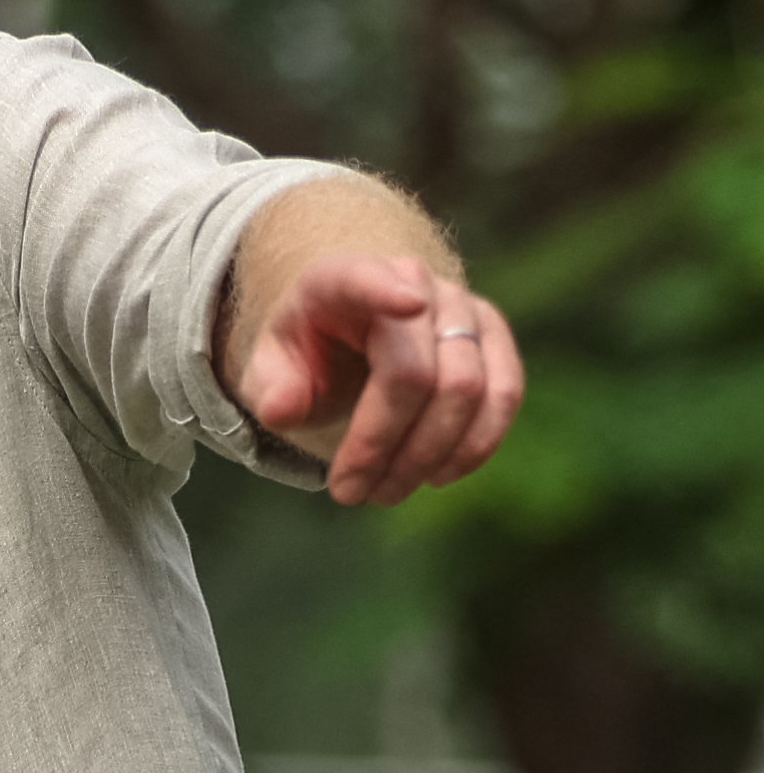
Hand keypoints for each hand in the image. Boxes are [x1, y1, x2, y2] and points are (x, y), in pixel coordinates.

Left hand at [231, 253, 522, 505]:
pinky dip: (474, 445)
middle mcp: (411, 279)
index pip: (363, 279)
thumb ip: (270, 387)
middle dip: (385, 445)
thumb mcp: (269, 369)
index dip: (385, 290)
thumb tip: (283, 410)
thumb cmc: (306, 353)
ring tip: (386, 492)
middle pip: (417, 372)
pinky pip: (504, 394)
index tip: (407, 305)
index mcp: (339, 279)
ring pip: (468, 388)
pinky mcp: (494, 336)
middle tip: (350, 493)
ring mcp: (461, 305)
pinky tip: (437, 475)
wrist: (350, 334)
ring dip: (428, 455)